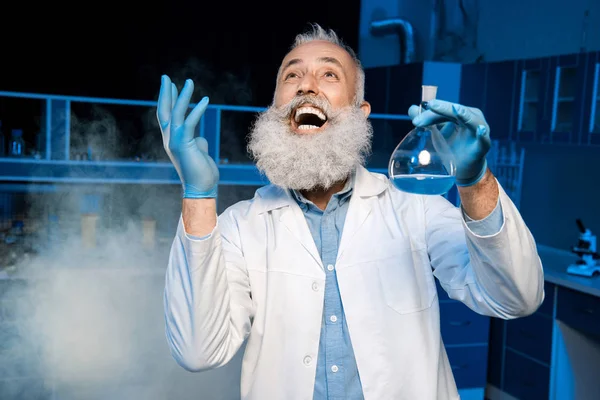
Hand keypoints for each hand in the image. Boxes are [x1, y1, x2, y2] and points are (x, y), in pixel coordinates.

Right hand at [157, 75, 218, 197]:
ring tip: (189, 81)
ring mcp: (175, 141)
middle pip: (164, 110)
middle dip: (165, 93)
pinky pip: (190, 122)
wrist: (200, 188)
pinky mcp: (184, 144)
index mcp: (171, 139)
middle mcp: (169, 138)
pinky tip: (205, 100)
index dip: (168, 100)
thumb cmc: (201, 172)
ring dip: (182, 96)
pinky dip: (197, 110)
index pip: (166, 115)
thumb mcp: (198, 152)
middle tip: (165, 76)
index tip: (171, 86)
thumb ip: (196, 142)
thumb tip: (200, 137)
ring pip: (176, 113)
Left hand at [408, 99, 490, 185]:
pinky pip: (483, 140)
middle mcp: (472, 119)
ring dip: (463, 115)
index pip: (445, 110)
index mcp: (461, 114)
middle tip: (426, 113)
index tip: (415, 121)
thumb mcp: (437, 134)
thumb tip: (412, 109)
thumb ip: (426, 120)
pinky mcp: (482, 147)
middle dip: (440, 112)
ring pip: (471, 120)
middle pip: (456, 111)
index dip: (430, 113)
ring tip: (455, 110)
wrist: (463, 169)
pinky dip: (482, 134)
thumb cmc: (452, 148)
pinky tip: (480, 130)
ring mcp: (479, 132)